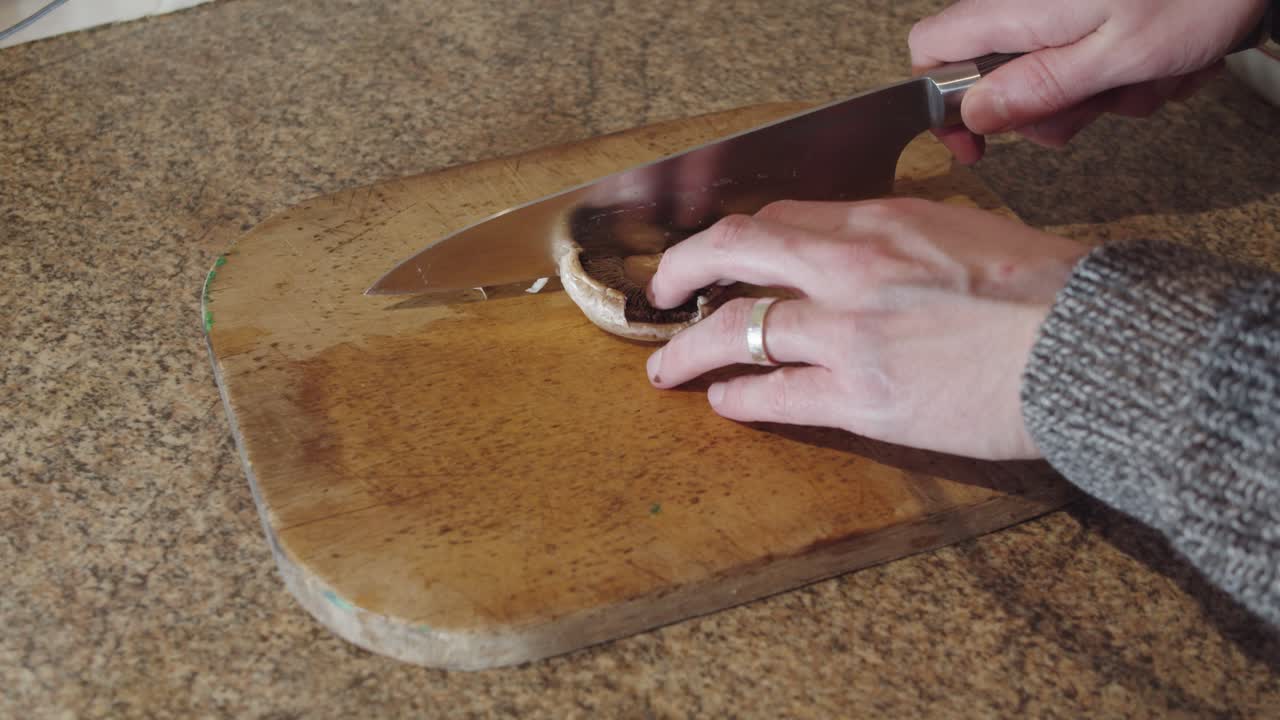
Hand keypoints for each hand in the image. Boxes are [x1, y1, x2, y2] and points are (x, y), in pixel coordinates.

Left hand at [643, 199, 1088, 459]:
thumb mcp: (968, 233)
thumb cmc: (1048, 290)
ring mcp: (849, 332)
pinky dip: (739, 400)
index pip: (780, 219)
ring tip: (668, 368)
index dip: (736, 240)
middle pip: (735, 251)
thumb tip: (878, 254)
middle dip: (682, 271)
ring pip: (737, 330)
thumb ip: (906, 239)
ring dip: (690, 351)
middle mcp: (850, 267)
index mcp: (881, 221)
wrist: (1089, 345)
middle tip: (663, 292)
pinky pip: (776, 397)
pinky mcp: (862, 397)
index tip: (719, 255)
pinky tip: (725, 403)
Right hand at [909, 0, 1269, 162]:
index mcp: (1016, 8)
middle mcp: (1028, 3)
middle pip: (994, 75)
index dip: (941, 102)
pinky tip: (1164, 60)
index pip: (930, 50)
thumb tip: (974, 114)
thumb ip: (1038, 88)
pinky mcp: (1097, 11)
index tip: (976, 140)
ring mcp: (1063, 8)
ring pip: (1050, 74)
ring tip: (1148, 77)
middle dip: (1047, 109)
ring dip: (1101, 94)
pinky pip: (1092, 58)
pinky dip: (1127, 71)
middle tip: (1093, 108)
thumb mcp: (1115, 56)